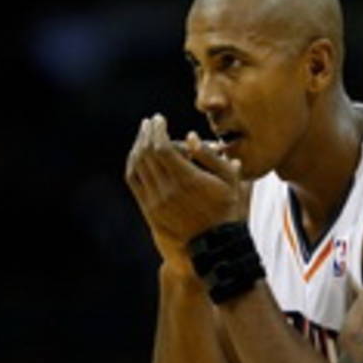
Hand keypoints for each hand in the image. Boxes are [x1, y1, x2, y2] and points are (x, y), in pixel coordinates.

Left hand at [125, 114, 245, 265]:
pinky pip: (134, 181)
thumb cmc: (225, 208)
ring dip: (138, 146)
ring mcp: (156, 201)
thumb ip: (210, 156)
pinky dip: (133, 164)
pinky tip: (138, 155)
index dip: (158, 131)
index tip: (159, 119)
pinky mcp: (149, 209)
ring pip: (138, 166)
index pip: (162, 148)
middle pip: (147, 153)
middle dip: (147, 134)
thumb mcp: (229, 180)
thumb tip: (190, 136)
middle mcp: (168, 190)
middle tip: (151, 122)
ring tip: (144, 135)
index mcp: (188, 180)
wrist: (214, 243)